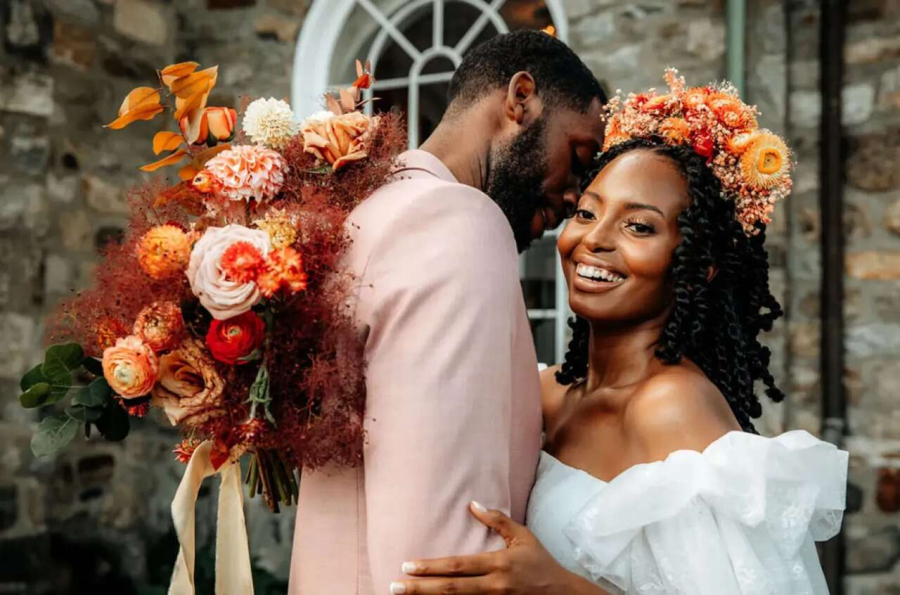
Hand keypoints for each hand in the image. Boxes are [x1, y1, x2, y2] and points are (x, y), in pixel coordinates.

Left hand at [390, 502, 602, 593]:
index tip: (407, 564)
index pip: (458, 566)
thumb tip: (472, 503)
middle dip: (420, 589)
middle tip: (395, 586)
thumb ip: (497, 520)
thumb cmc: (541, 563)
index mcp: (499, 564)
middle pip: (451, 590)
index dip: (431, 567)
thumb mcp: (523, 537)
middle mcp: (495, 587)